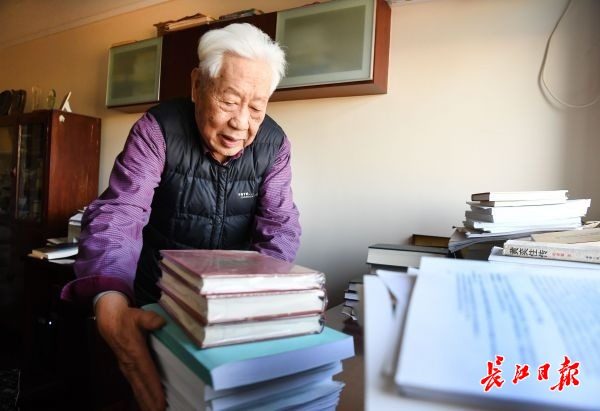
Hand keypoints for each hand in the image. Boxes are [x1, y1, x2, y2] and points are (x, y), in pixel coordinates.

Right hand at [95, 292, 165, 410]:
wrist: (109, 320)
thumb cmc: (126, 318)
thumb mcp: (139, 315)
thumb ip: (150, 319)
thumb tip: (160, 322)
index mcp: (136, 353)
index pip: (148, 374)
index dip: (155, 389)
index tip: (162, 401)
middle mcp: (131, 364)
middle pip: (142, 387)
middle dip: (150, 402)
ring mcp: (127, 367)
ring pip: (138, 388)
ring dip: (145, 402)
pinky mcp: (127, 368)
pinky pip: (135, 385)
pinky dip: (141, 395)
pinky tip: (147, 403)